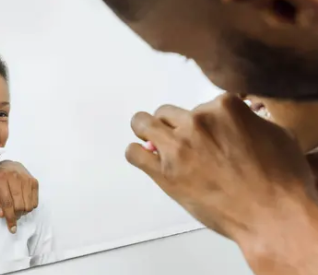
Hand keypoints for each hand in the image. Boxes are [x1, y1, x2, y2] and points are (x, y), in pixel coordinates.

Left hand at [0, 160, 38, 233]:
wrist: (8, 164)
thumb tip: (1, 214)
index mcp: (0, 178)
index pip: (7, 203)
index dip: (9, 217)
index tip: (12, 228)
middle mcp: (15, 177)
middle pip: (19, 205)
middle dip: (16, 215)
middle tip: (13, 215)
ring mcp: (26, 178)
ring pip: (28, 205)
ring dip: (23, 212)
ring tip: (17, 208)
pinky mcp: (34, 181)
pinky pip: (35, 201)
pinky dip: (29, 206)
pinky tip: (23, 202)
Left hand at [126, 93, 316, 246]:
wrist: (272, 215)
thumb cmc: (280, 182)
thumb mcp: (275, 135)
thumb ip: (247, 121)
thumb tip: (236, 122)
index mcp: (224, 107)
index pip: (203, 104)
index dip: (205, 121)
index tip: (207, 133)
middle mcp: (197, 122)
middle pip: (169, 113)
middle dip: (174, 126)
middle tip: (181, 142)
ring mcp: (178, 146)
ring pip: (143, 123)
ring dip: (146, 131)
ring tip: (150, 141)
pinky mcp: (163, 171)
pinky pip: (133, 153)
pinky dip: (136, 153)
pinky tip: (143, 158)